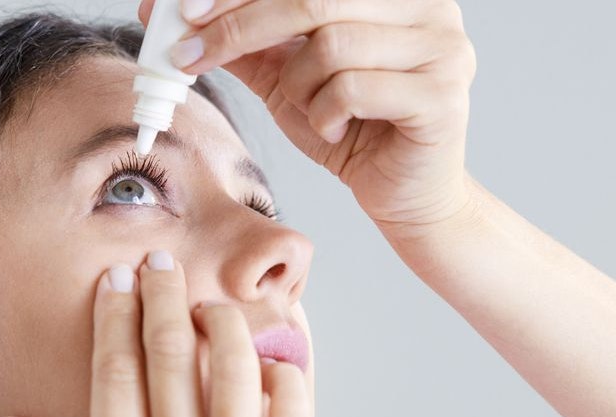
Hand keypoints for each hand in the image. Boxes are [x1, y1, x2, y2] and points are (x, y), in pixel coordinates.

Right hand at [0, 252, 311, 416]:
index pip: (114, 378)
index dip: (114, 319)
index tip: (115, 281)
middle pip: (171, 359)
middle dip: (163, 297)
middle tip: (159, 259)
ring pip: (235, 374)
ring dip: (222, 323)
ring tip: (209, 302)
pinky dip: (285, 377)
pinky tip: (271, 359)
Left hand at [138, 0, 477, 242]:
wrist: (405, 198)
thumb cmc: (352, 131)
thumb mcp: (287, 77)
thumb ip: (246, 42)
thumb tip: (172, 12)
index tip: (184, 9)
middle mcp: (429, 7)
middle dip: (240, 27)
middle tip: (190, 55)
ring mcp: (443, 49)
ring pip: (332, 45)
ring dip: (297, 85)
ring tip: (308, 108)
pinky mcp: (441, 96)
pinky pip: (354, 88)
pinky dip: (326, 113)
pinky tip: (336, 129)